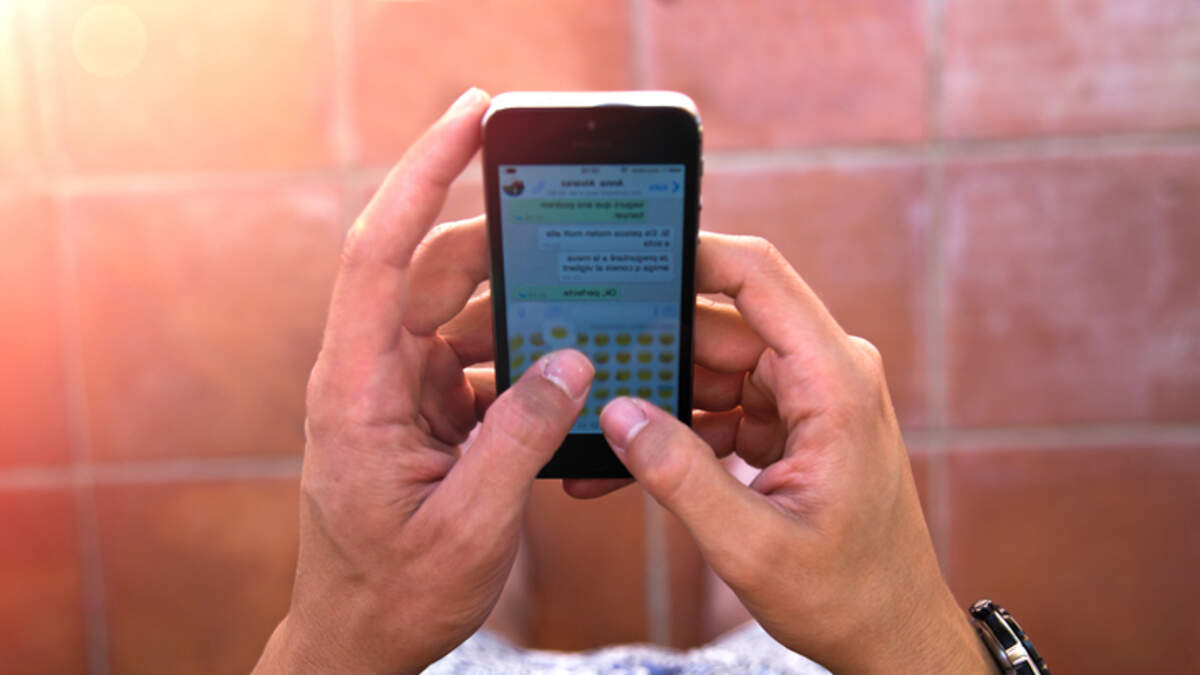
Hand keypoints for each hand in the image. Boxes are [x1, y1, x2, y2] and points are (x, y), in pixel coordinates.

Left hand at [253, 89, 594, 673]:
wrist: (364, 636)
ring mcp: (399, 386)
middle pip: (436, 270)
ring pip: (464, 311)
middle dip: (506, 248)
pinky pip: (480, 355)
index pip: (382, 253)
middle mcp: (372, 372)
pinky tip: (565, 377)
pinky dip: (525, 358)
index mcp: (358, 390)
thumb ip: (519, 438)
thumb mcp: (468, 526)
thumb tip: (573, 361)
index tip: (471, 118)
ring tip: (584, 321)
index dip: (423, 175)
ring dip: (523, 312)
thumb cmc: (395, 590)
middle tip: (575, 237)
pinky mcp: (425, 405)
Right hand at [596, 234, 994, 673]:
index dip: (690, 253)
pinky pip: (720, 404)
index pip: (757, 276)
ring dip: (656, 397)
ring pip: (711, 365)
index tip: (623, 256)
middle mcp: (825, 371)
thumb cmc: (846, 593)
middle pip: (720, 323)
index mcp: (832, 380)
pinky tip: (626, 461)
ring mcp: (807, 394)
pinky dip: (677, 431)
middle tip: (580, 363)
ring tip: (596, 430)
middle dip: (651, 344)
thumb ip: (681, 476)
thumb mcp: (753, 544)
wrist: (891, 632)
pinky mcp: (790, 421)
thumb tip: (619, 412)